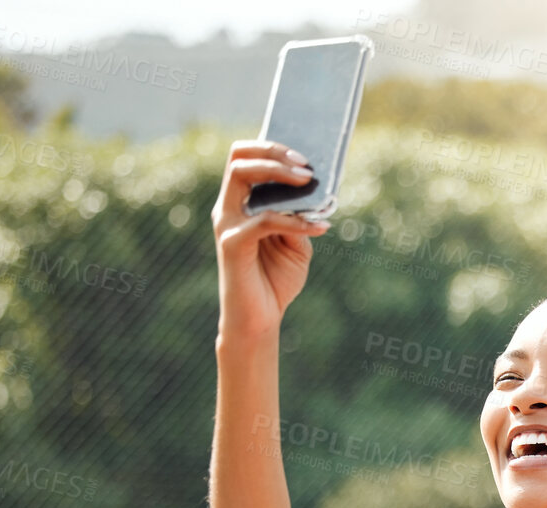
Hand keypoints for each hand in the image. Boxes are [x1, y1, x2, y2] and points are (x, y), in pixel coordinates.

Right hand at [212, 139, 330, 336]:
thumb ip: (299, 219)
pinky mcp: (232, 244)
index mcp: (242, 204)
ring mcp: (227, 224)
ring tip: (308, 180)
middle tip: (306, 165)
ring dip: (278, 172)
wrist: (260, 320)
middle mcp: (228, 208)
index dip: (271, 148)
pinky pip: (264, 220)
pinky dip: (294, 220)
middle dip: (273, 152)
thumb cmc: (275, 281)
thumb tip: (313, 198)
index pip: (245, 159)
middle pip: (238, 158)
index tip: (304, 156)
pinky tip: (319, 227)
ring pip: (240, 176)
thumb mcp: (297, 245)